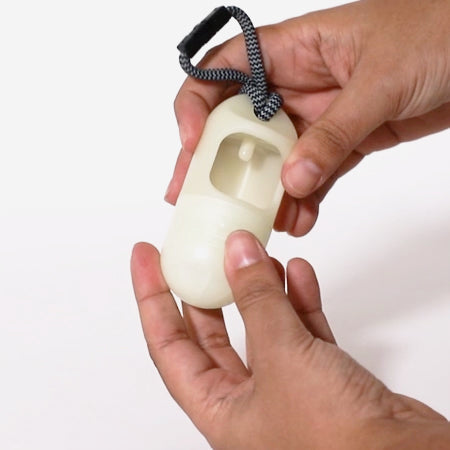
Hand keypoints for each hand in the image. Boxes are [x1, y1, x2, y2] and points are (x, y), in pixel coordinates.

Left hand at [131, 231, 448, 448]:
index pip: (167, 344)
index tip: (146, 259)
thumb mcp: (283, 358)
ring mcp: (287, 387)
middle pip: (211, 333)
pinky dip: (297, 300)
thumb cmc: (338, 444)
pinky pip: (300, 330)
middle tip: (198, 252)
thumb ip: (257, 301)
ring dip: (257, 289)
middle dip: (204, 289)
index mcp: (220, 410)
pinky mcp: (322, 377)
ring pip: (260, 326)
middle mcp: (248, 400)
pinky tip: (296, 274)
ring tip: (251, 254)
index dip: (151, 297)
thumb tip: (238, 252)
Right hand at [166, 0, 449, 235]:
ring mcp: (317, 117)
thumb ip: (334, 133)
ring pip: (274, 158)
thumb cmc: (441, 30)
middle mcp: (296, 84)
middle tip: (198, 199)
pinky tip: (299, 219)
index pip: (223, 70)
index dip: (196, 104)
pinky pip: (312, 174)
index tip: (192, 143)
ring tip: (259, 222)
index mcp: (293, 50)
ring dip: (263, 192)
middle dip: (215, 163)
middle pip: (238, 124)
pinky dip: (304, 199)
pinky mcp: (342, 142)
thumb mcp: (381, 80)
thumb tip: (293, 178)